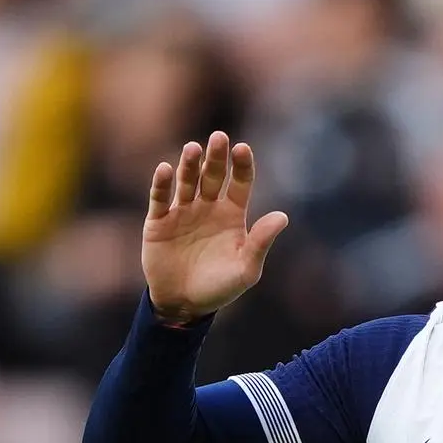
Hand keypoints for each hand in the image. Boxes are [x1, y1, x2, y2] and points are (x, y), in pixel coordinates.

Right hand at [142, 131, 287, 323]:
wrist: (185, 305)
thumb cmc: (220, 288)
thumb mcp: (246, 269)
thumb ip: (261, 242)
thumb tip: (283, 216)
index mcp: (232, 215)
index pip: (240, 183)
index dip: (241, 166)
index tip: (242, 148)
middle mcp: (208, 207)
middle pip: (213, 176)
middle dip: (216, 157)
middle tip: (219, 137)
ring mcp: (183, 212)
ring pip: (187, 181)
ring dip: (189, 165)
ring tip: (193, 149)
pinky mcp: (158, 222)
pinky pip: (160, 199)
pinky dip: (162, 184)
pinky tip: (165, 169)